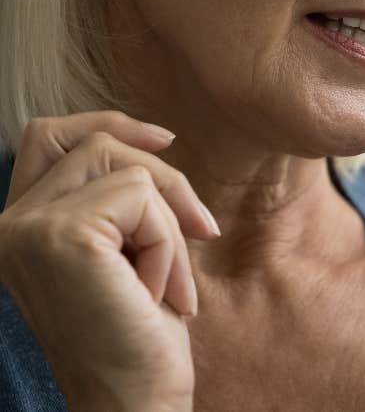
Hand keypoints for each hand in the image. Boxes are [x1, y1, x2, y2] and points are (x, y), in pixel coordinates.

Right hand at [0, 111, 220, 410]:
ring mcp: (26, 230)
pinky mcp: (62, 236)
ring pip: (129, 169)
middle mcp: (6, 226)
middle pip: (99, 144)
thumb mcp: (123, 246)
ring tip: (167, 282)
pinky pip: (143, 198)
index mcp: (15, 227)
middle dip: (165, 182)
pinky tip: (156, 294)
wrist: (133, 401)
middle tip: (201, 232)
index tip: (166, 140)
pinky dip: (167, 242)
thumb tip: (155, 138)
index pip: (49, 136)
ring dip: (169, 223)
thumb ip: (113, 195)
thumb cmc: (136, 328)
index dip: (108, 124)